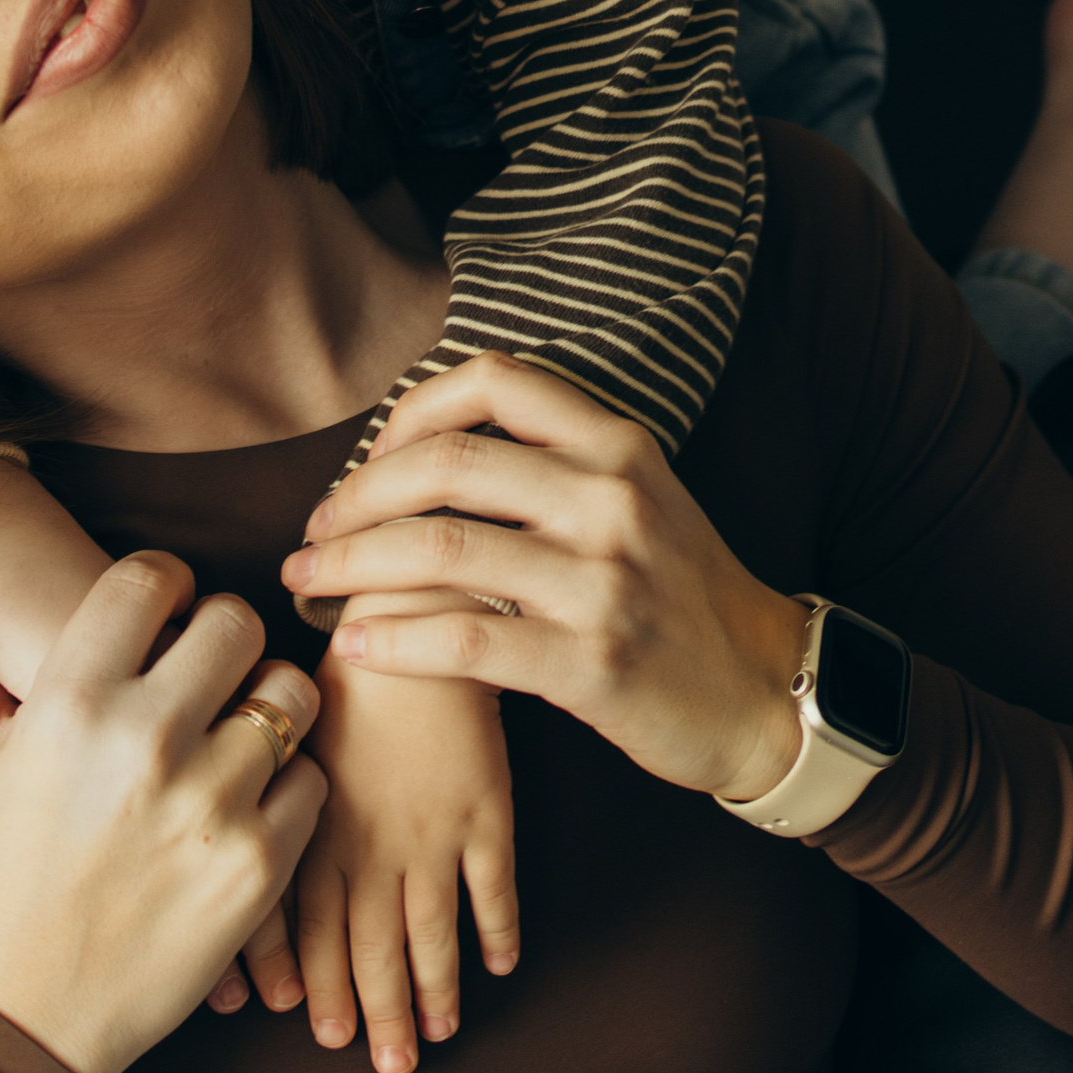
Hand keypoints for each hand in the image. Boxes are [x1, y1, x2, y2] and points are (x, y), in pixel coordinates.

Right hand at [0, 550, 324, 1072]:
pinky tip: (251, 805)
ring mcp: (210, 802)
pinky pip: (311, 781)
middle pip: (235, 622)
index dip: (167, 586)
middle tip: (214, 673)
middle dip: (226, 640)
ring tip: (242, 735)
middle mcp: (143, 738)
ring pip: (289, 695)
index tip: (170, 612)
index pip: (149, 578)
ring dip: (270, 708)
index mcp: (69, 703)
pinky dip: (288, 787)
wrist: (19, 1018)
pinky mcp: (258, 865)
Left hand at [280, 356, 808, 804]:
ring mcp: (604, 581)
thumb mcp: (638, 496)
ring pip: (440, 552)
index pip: (491, 381)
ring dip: (350, 565)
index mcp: (617, 445)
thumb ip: (552, 460)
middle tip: (311, 531)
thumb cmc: (681, 594)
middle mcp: (611, 499)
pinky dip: (393, 640)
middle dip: (354, 497)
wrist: (766, 692)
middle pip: (445, 466)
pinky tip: (353, 646)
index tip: (366, 459)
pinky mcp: (594, 663)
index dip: (407, 410)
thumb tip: (428, 441)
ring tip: (307, 582)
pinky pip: (466, 640)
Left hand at [293, 659, 518, 1072]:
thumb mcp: (281, 742)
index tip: (319, 1029)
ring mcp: (434, 832)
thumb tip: (216, 863)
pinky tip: (500, 965)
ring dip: (434, 990)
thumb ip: (254, 806)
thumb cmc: (335, 673)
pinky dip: (497, 930)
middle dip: (375, 1010)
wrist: (411, 619)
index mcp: (314, 828)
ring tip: (434, 1035)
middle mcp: (372, 843)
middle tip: (381, 1064)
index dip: (315, 982)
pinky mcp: (487, 810)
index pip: (307, 928)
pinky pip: (495, 888)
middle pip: (370, 947)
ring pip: (432, 933)